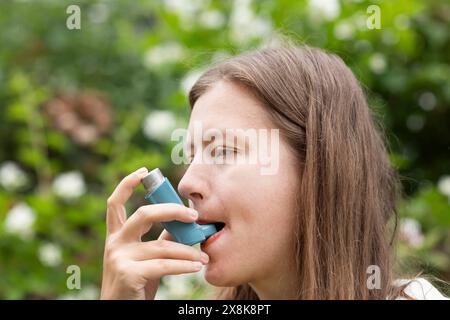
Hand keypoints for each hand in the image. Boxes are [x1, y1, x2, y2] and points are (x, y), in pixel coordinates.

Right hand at [100, 167, 208, 299]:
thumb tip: (182, 224)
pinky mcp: (127, 274)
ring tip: (203, 256)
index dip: (127, 184)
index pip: (115, 203)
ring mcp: (118, 258)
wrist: (118, 312)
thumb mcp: (144, 258)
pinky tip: (196, 267)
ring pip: (161, 245)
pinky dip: (183, 265)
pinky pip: (163, 265)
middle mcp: (114, 243)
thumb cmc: (135, 284)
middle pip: (143, 214)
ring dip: (187, 250)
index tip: (144, 171)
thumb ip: (158, 240)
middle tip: (194, 215)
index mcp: (116, 235)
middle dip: (171, 210)